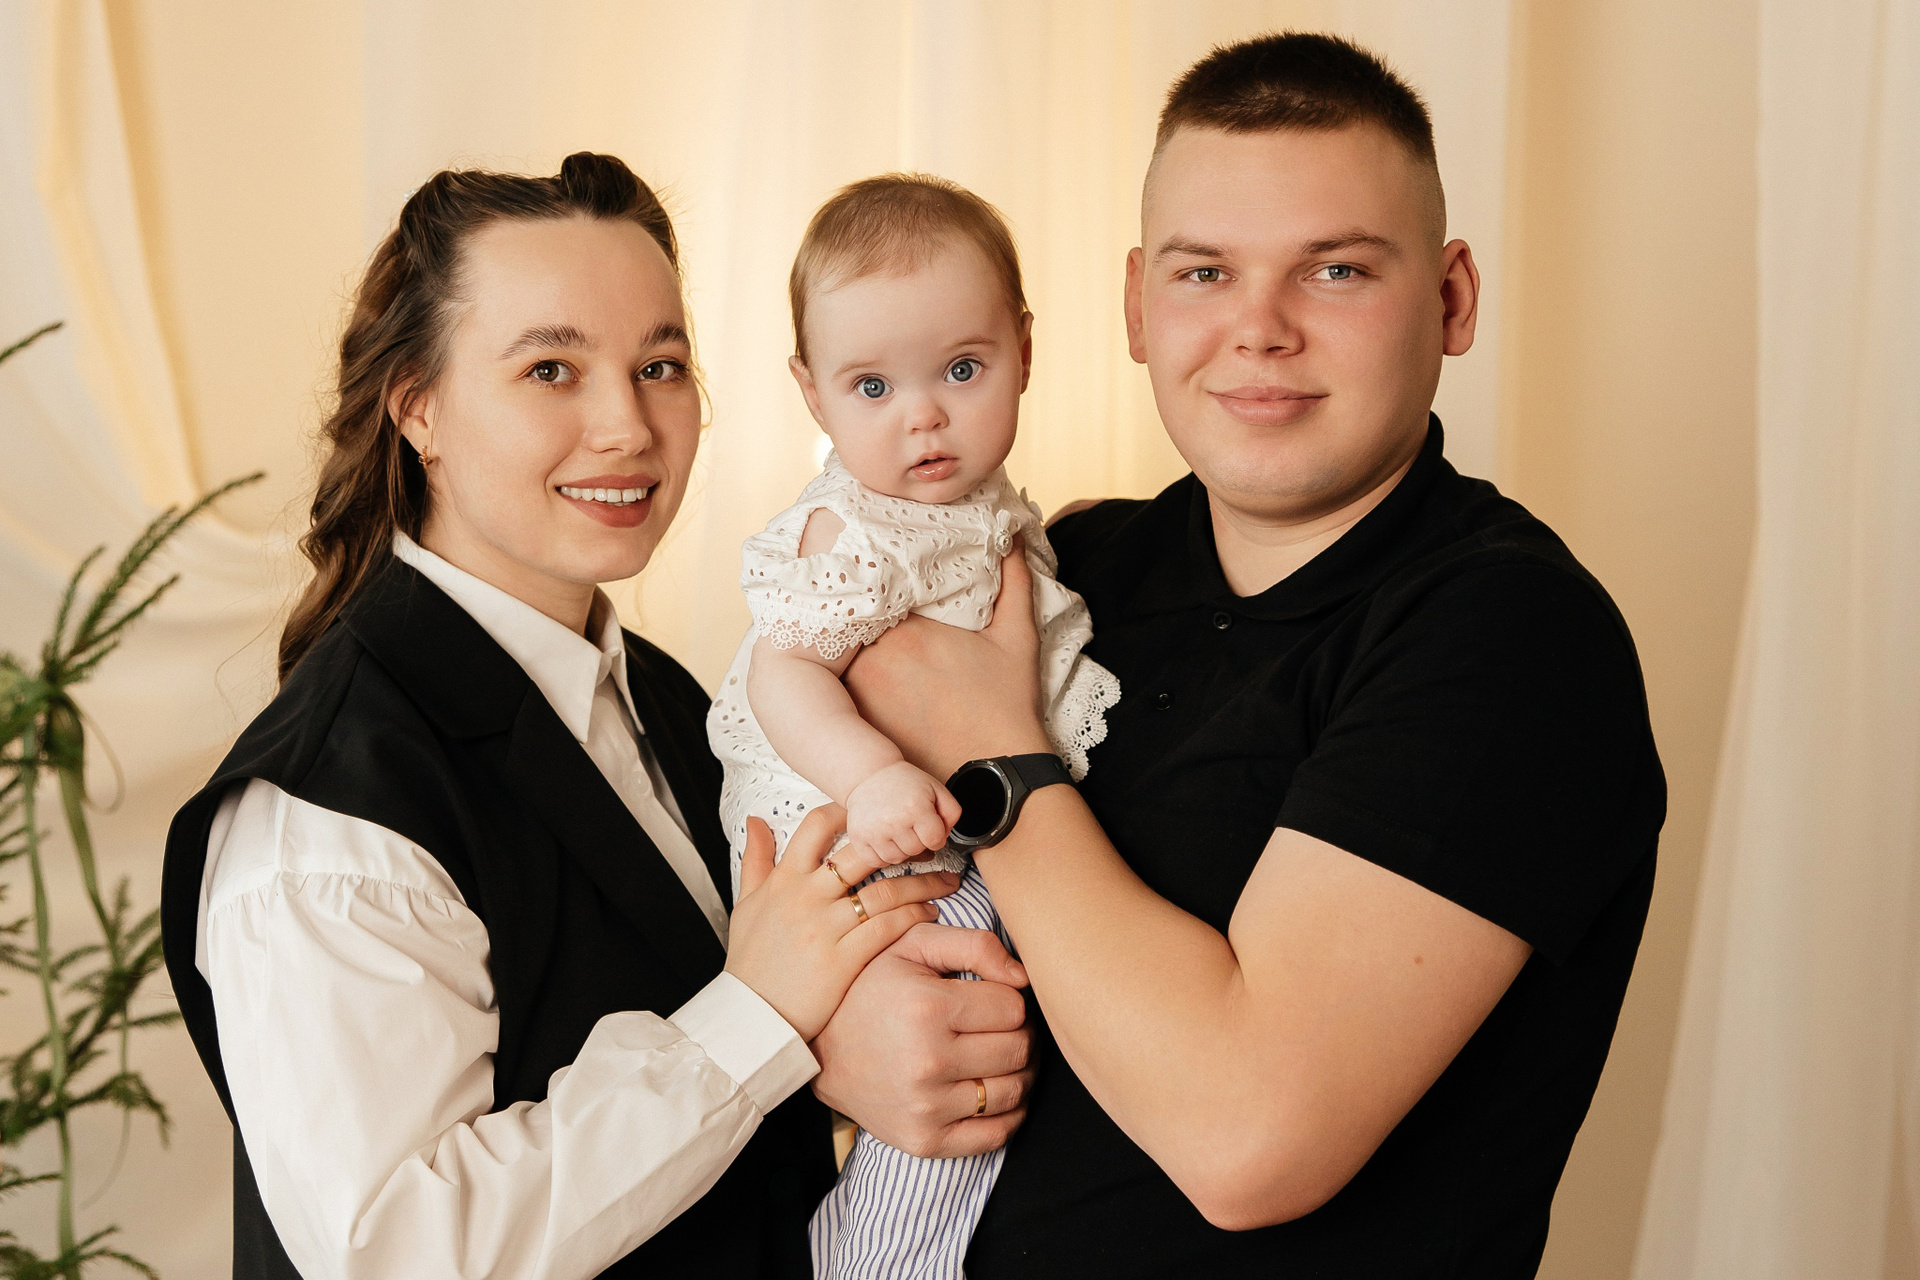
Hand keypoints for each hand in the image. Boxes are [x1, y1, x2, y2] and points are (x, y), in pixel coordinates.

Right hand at [726, 808, 957, 1039]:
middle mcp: (806, 896)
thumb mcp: (746, 904)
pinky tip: (929, 914)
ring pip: (885, 890)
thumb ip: (755, 859)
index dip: (850, 813)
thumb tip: (757, 821)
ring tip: (943, 883)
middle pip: (864, 852)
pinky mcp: (843, 959)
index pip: (818, 825)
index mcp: (784, 880)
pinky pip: (887, 927)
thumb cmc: (750, 962)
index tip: (877, 817)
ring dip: (921, 883)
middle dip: (902, 845)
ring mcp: (825, 927)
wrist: (751, 1017)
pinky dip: (913, 916)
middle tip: (928, 846)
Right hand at [811, 922, 1036, 1158]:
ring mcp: (926, 1108)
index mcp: (927, 1009)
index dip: (1007, 998)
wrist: (820, 1052)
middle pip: (1019, 1049)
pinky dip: (1008, 1113)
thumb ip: (975, 945)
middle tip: (996, 1026)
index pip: (1014, 1008)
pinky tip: (991, 1089)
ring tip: (995, 1054)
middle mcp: (928, 1062)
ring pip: (1015, 1090)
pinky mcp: (925, 1141)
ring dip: (1017, 1071)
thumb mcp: (912, 946)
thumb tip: (1024, 977)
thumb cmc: (872, 989)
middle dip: (1017, 1033)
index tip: (987, 998)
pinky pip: (996, 1134)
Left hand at [845, 543, 1049, 779]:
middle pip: (845, 621)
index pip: (872, 590)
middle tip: (853, 598)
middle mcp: (873, 660)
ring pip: (834, 655)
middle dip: (849, 609)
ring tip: (841, 632)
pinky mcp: (854, 725)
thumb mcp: (1018, 639)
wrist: (995, 777)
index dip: (871, 582)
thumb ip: (1015, 583)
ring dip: (838, 644)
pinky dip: (836, 680)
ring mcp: (857, 696)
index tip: (876, 575)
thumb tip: (1016, 539)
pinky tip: (843, 675)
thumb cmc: (1007, 707)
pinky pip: (833, 691)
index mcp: (908, 632)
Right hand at [846, 761, 961, 863]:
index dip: (935, 836)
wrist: (870, 774)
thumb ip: (952, 813)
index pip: (935, 841)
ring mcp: (873, 831)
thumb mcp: (936, 789)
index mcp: (916, 807)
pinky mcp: (858, 837)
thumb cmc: (905, 783)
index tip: (927, 826)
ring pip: (896, 859)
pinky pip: (875, 861)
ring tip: (896, 830)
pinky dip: (881, 855)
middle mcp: (893, 821)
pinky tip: (883, 838)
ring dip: (900, 849)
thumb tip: (944, 837)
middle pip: (916, 851)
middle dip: (917, 841)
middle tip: (910, 824)